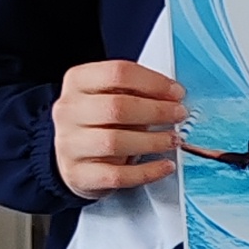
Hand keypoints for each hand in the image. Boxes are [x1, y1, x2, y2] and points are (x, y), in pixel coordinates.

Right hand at [51, 59, 183, 196]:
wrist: (71, 157)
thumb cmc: (98, 122)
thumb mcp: (110, 96)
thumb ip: (136, 92)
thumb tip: (173, 99)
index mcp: (77, 82)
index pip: (117, 73)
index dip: (153, 82)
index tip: (176, 92)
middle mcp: (69, 111)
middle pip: (117, 107)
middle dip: (157, 111)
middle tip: (179, 115)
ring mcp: (70, 144)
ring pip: (115, 141)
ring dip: (153, 141)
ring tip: (173, 140)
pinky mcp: (79, 175)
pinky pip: (117, 175)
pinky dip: (147, 171)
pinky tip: (164, 166)